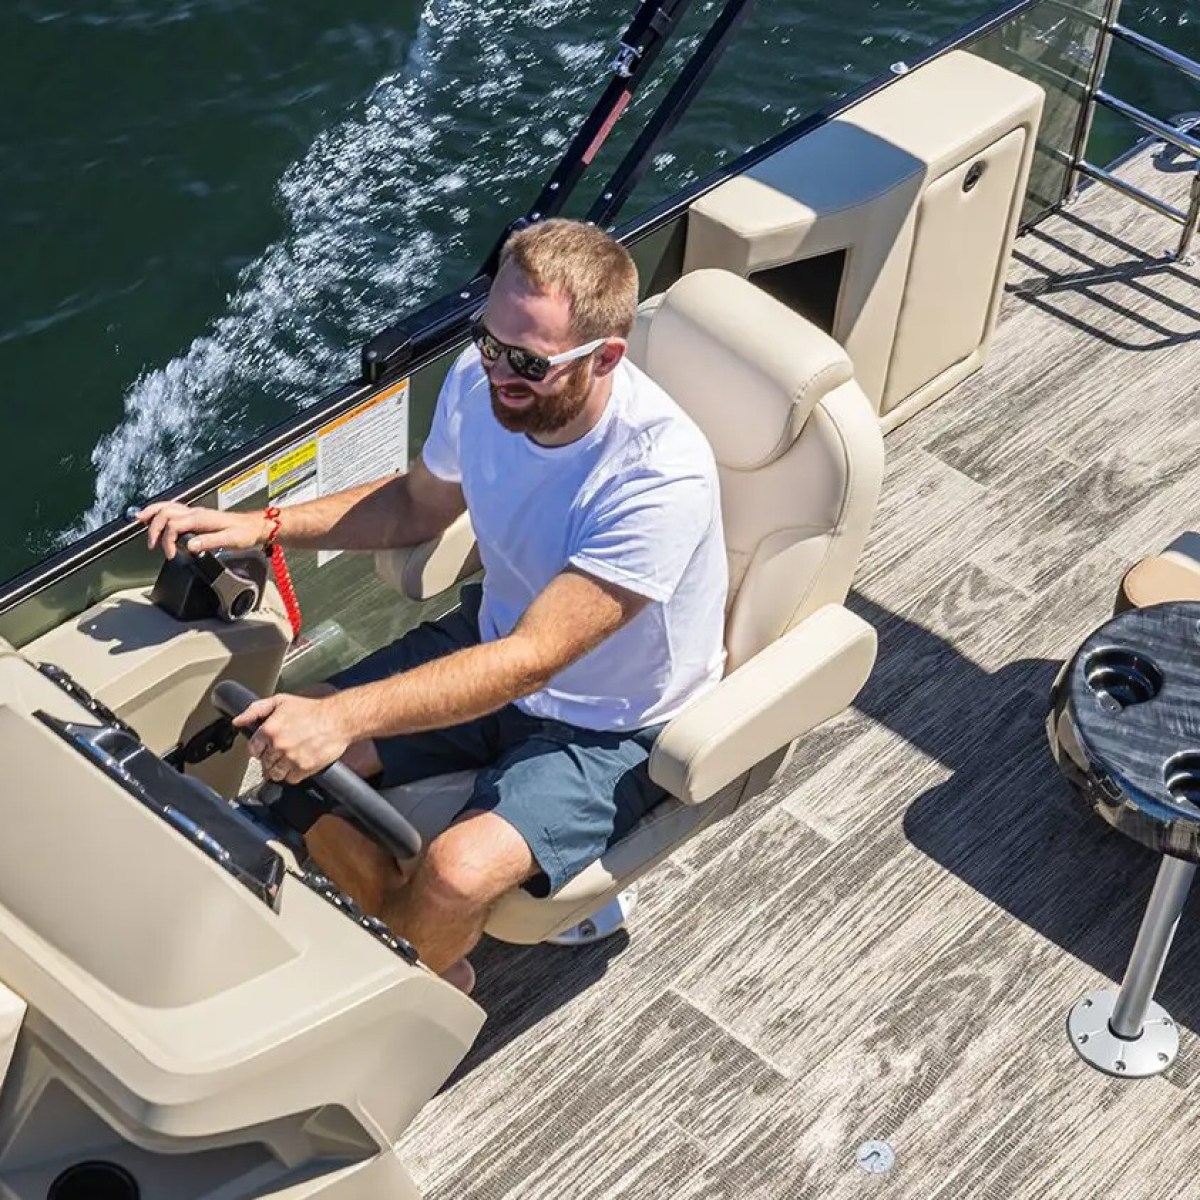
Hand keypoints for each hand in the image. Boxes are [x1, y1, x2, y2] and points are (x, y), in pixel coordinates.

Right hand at [134, 501, 268, 558]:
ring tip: (139, 520)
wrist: (255, 526)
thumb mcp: (230, 540)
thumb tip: (190, 546)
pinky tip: (156, 516)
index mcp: (201, 518)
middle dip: (154, 528)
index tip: (170, 554)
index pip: (174, 526)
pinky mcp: (197, 515)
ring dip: (152, 514)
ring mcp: (195, 512)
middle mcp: (196, 512)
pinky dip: (161, 512)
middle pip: (165, 513)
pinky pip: (174, 509)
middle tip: (152, 545)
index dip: (168, 541)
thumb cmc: (245, 533)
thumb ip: (209, 542)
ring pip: (167, 507)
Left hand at [234, 692, 353, 783]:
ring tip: (290, 759)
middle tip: (282, 751)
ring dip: (280, 769)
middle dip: (271, 758)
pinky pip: (291, 779)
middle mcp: (278, 746)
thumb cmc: (312, 709)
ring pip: (275, 774)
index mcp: (269, 729)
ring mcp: (291, 759)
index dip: (260, 748)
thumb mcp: (281, 701)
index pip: (253, 749)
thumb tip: (237, 721)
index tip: (268, 746)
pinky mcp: (304, 768)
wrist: (338, 719)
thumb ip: (256, 709)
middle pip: (264, 762)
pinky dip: (293, 774)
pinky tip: (299, 763)